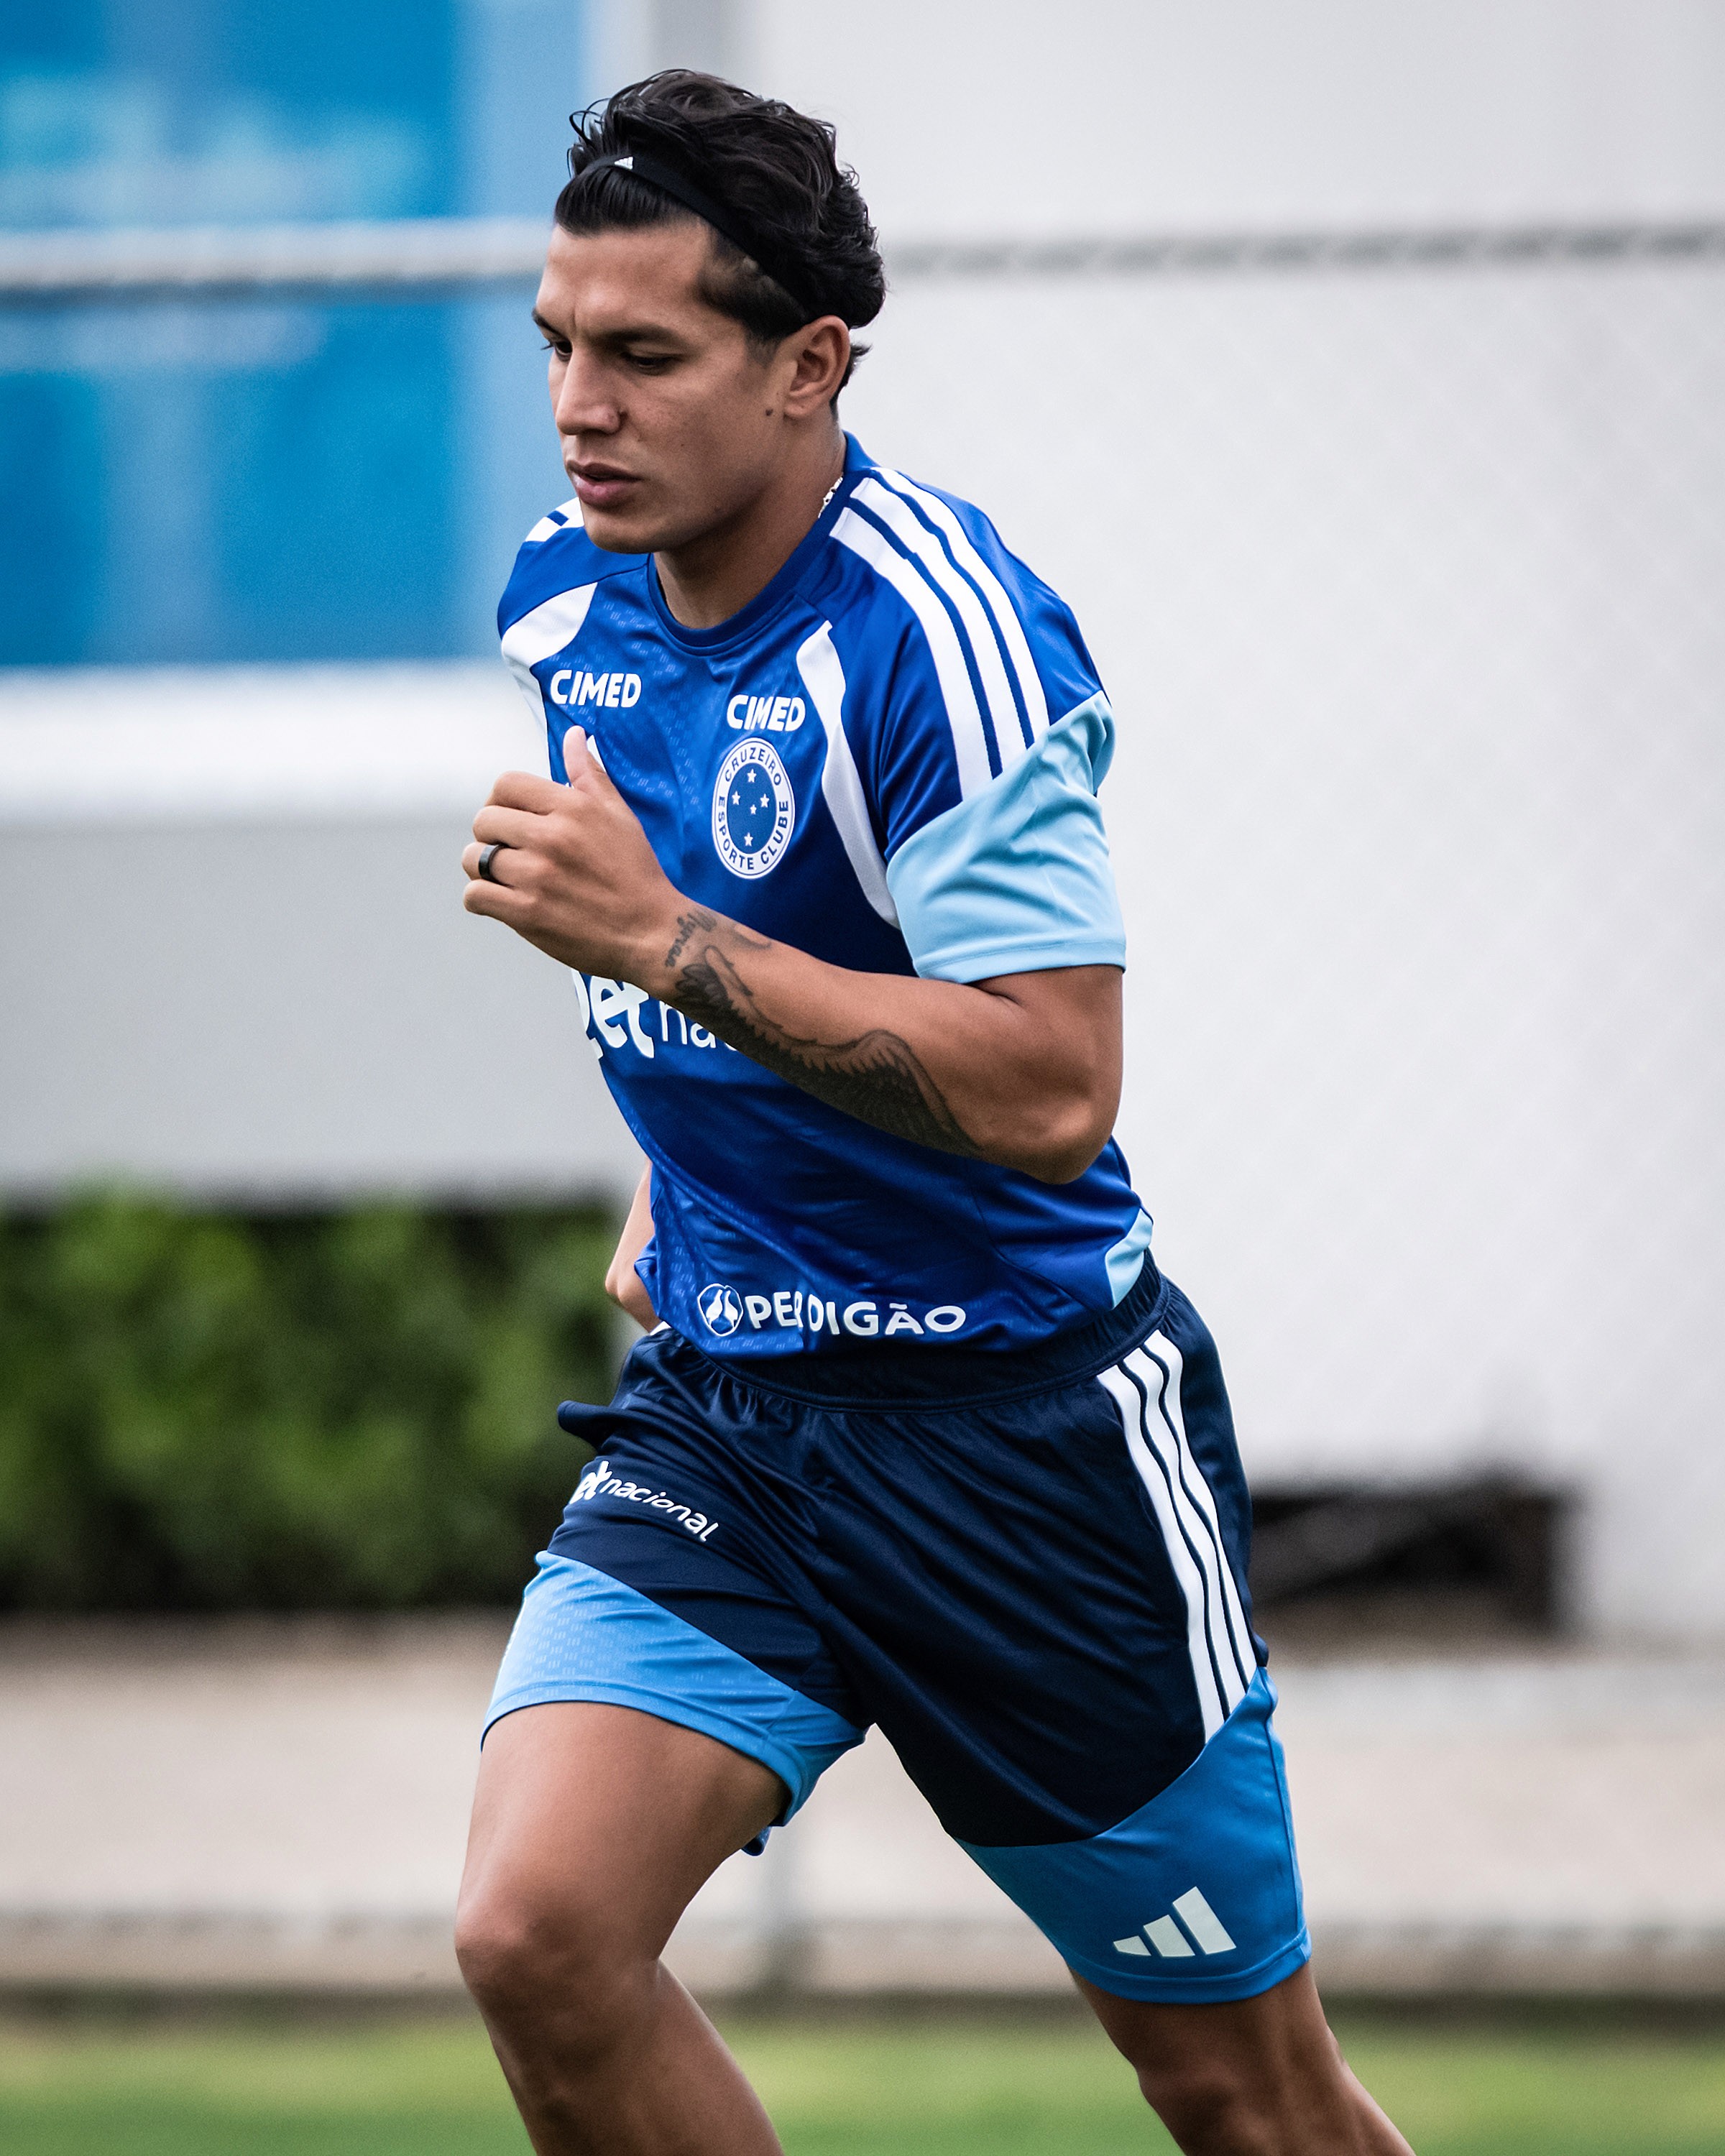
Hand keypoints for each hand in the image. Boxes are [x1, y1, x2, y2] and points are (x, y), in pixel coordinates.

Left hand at [462, 729, 682, 978]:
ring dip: (482, 868)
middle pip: (484, 820)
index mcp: (572, 807)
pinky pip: (475, 896)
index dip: (500, 800)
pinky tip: (500, 901)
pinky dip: (481, 899)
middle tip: (509, 850)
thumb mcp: (619, 815)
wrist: (651, 932)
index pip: (505, 784)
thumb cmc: (636, 873)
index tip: (510, 817)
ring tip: (503, 877)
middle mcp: (551, 837)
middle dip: (490, 835)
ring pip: (474, 858)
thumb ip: (589, 774)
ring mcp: (536, 876)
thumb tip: (573, 734)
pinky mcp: (527, 913)